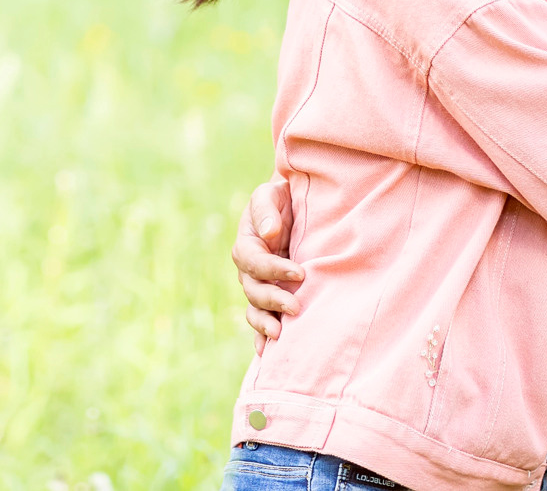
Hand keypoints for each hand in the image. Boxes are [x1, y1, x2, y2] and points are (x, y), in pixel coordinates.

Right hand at [233, 178, 302, 339]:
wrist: (294, 207)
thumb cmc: (282, 198)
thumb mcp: (270, 193)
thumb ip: (267, 210)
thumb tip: (269, 233)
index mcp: (246, 244)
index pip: (254, 261)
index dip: (274, 269)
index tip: (300, 273)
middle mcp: (248, 269)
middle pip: (253, 290)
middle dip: (273, 300)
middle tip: (297, 307)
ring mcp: (258, 286)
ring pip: (255, 309)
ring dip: (266, 322)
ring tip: (281, 334)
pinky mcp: (270, 297)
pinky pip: (261, 319)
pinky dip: (261, 336)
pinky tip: (267, 352)